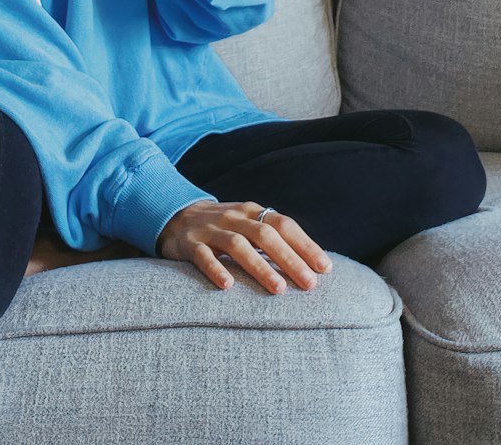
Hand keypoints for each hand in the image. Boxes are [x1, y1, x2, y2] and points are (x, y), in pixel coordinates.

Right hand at [156, 199, 332, 294]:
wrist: (175, 216)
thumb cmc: (223, 227)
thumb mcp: (247, 224)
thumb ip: (273, 238)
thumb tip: (310, 263)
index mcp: (252, 212)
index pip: (284, 225)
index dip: (306, 245)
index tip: (325, 268)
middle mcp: (234, 218)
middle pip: (266, 235)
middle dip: (290, 259)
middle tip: (309, 284)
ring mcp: (211, 230)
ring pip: (238, 246)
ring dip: (261, 267)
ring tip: (279, 289)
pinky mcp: (190, 244)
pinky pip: (203, 257)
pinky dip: (216, 270)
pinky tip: (228, 286)